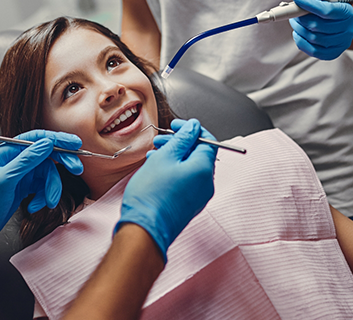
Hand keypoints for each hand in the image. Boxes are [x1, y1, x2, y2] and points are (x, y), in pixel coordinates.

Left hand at [0, 130, 82, 255]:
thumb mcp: (4, 180)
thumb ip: (26, 160)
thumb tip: (46, 143)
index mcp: (7, 151)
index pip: (36, 139)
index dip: (57, 139)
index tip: (74, 143)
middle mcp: (15, 160)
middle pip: (45, 155)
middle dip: (61, 163)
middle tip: (76, 169)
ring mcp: (20, 174)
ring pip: (46, 174)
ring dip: (51, 188)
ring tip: (49, 202)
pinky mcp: (24, 188)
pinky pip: (42, 187)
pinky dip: (43, 197)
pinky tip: (34, 207)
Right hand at [115, 119, 216, 261]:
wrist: (144, 228)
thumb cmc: (152, 194)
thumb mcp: (165, 157)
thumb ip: (182, 139)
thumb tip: (194, 127)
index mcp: (204, 169)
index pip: (208, 140)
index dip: (192, 129)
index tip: (176, 125)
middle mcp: (206, 184)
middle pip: (199, 153)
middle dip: (180, 142)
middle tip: (162, 140)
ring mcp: (199, 196)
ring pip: (191, 166)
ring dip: (175, 156)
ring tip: (155, 154)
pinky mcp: (189, 204)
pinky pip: (187, 180)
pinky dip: (174, 170)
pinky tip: (157, 168)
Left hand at [289, 0, 352, 59]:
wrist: (339, 19)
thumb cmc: (331, 4)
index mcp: (347, 12)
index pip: (326, 10)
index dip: (307, 3)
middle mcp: (347, 29)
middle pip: (316, 26)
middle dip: (299, 18)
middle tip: (293, 12)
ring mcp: (341, 43)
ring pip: (313, 38)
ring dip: (298, 29)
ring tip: (295, 21)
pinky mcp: (333, 53)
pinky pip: (313, 51)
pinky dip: (301, 41)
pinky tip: (298, 33)